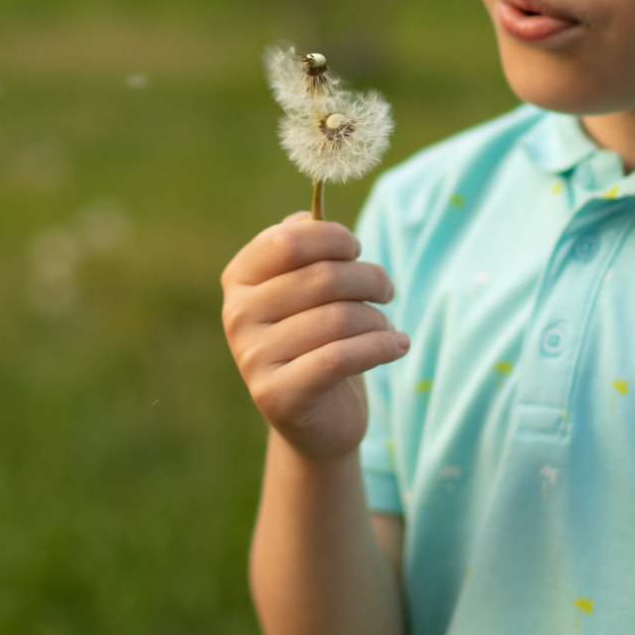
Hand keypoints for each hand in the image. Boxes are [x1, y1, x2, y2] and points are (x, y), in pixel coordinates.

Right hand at [221, 213, 409, 461]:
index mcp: (239, 278)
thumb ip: (304, 249)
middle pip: (324, 277)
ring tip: (386, 326)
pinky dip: (382, 347)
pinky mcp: (277, 395)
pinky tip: (398, 345)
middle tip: (387, 290)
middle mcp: (236, 315)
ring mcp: (252, 357)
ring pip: (340, 318)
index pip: (289, 241)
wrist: (316, 418)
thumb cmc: (316, 340)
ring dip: (377, 319)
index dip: (334, 238)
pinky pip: (343, 357)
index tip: (357, 250)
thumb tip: (310, 216)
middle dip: (370, 278)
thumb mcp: (306, 290)